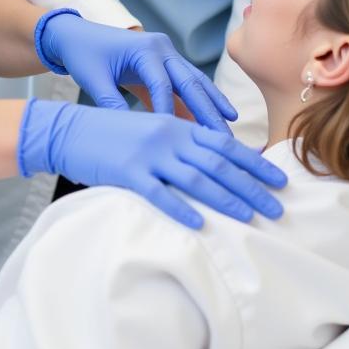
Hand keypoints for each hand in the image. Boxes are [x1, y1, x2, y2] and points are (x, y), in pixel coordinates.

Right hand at [17, 99, 285, 228]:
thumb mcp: (151, 128)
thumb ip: (180, 141)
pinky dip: (181, 209)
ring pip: (196, 179)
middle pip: (218, 164)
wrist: (70, 129)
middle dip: (251, 187)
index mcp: (175, 124)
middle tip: (276, 208)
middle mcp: (167, 136)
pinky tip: (199, 224)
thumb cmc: (112, 132)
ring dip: (227, 200)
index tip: (278, 179)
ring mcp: (148, 154)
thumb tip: (213, 160)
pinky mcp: (128, 172)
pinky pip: (159, 193)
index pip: (223, 144)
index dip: (253, 163)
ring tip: (250, 218)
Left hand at [37, 9, 235, 131]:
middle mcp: (161, 48)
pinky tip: (214, 121)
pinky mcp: (165, 64)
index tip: (175, 140)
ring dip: (212, 105)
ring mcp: (166, 54)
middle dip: (208, 111)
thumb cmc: (83, 54)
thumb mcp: (93, 79)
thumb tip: (130, 137)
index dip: (168, 113)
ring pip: (195, 82)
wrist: (76, 35)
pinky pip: (186, 85)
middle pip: (190, 82)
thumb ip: (111, 104)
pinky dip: (199, 102)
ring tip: (229, 130)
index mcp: (144, 48)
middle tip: (224, 138)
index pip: (162, 85)